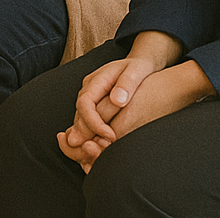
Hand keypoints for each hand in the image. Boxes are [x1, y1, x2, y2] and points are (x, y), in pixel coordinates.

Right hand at [57, 32, 192, 171]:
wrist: (139, 64)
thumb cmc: (138, 68)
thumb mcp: (137, 71)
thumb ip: (127, 84)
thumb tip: (118, 101)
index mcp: (95, 81)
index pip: (85, 104)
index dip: (94, 123)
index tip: (111, 136)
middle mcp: (88, 90)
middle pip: (79, 116)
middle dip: (86, 136)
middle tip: (98, 153)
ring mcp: (90, 98)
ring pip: (82, 121)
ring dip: (88, 139)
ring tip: (100, 154)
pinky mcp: (95, 106)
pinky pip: (89, 123)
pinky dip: (92, 136)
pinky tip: (101, 149)